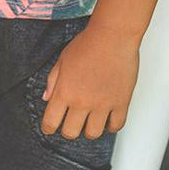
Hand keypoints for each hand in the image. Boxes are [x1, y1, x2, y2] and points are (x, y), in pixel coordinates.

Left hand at [40, 21, 139, 138]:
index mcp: (64, 91)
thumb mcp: (62, 59)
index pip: (51, 121)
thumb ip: (53, 80)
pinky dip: (110, 126)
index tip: (49, 128)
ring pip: (93, 134)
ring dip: (89, 130)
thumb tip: (47, 98)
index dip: (48, 128)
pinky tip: (107, 119)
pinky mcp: (121, 103)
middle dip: (68, 130)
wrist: (113, 35)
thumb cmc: (87, 43)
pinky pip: (116, 126)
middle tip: (70, 123)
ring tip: (89, 121)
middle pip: (71, 132)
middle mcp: (82, 101)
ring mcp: (102, 104)